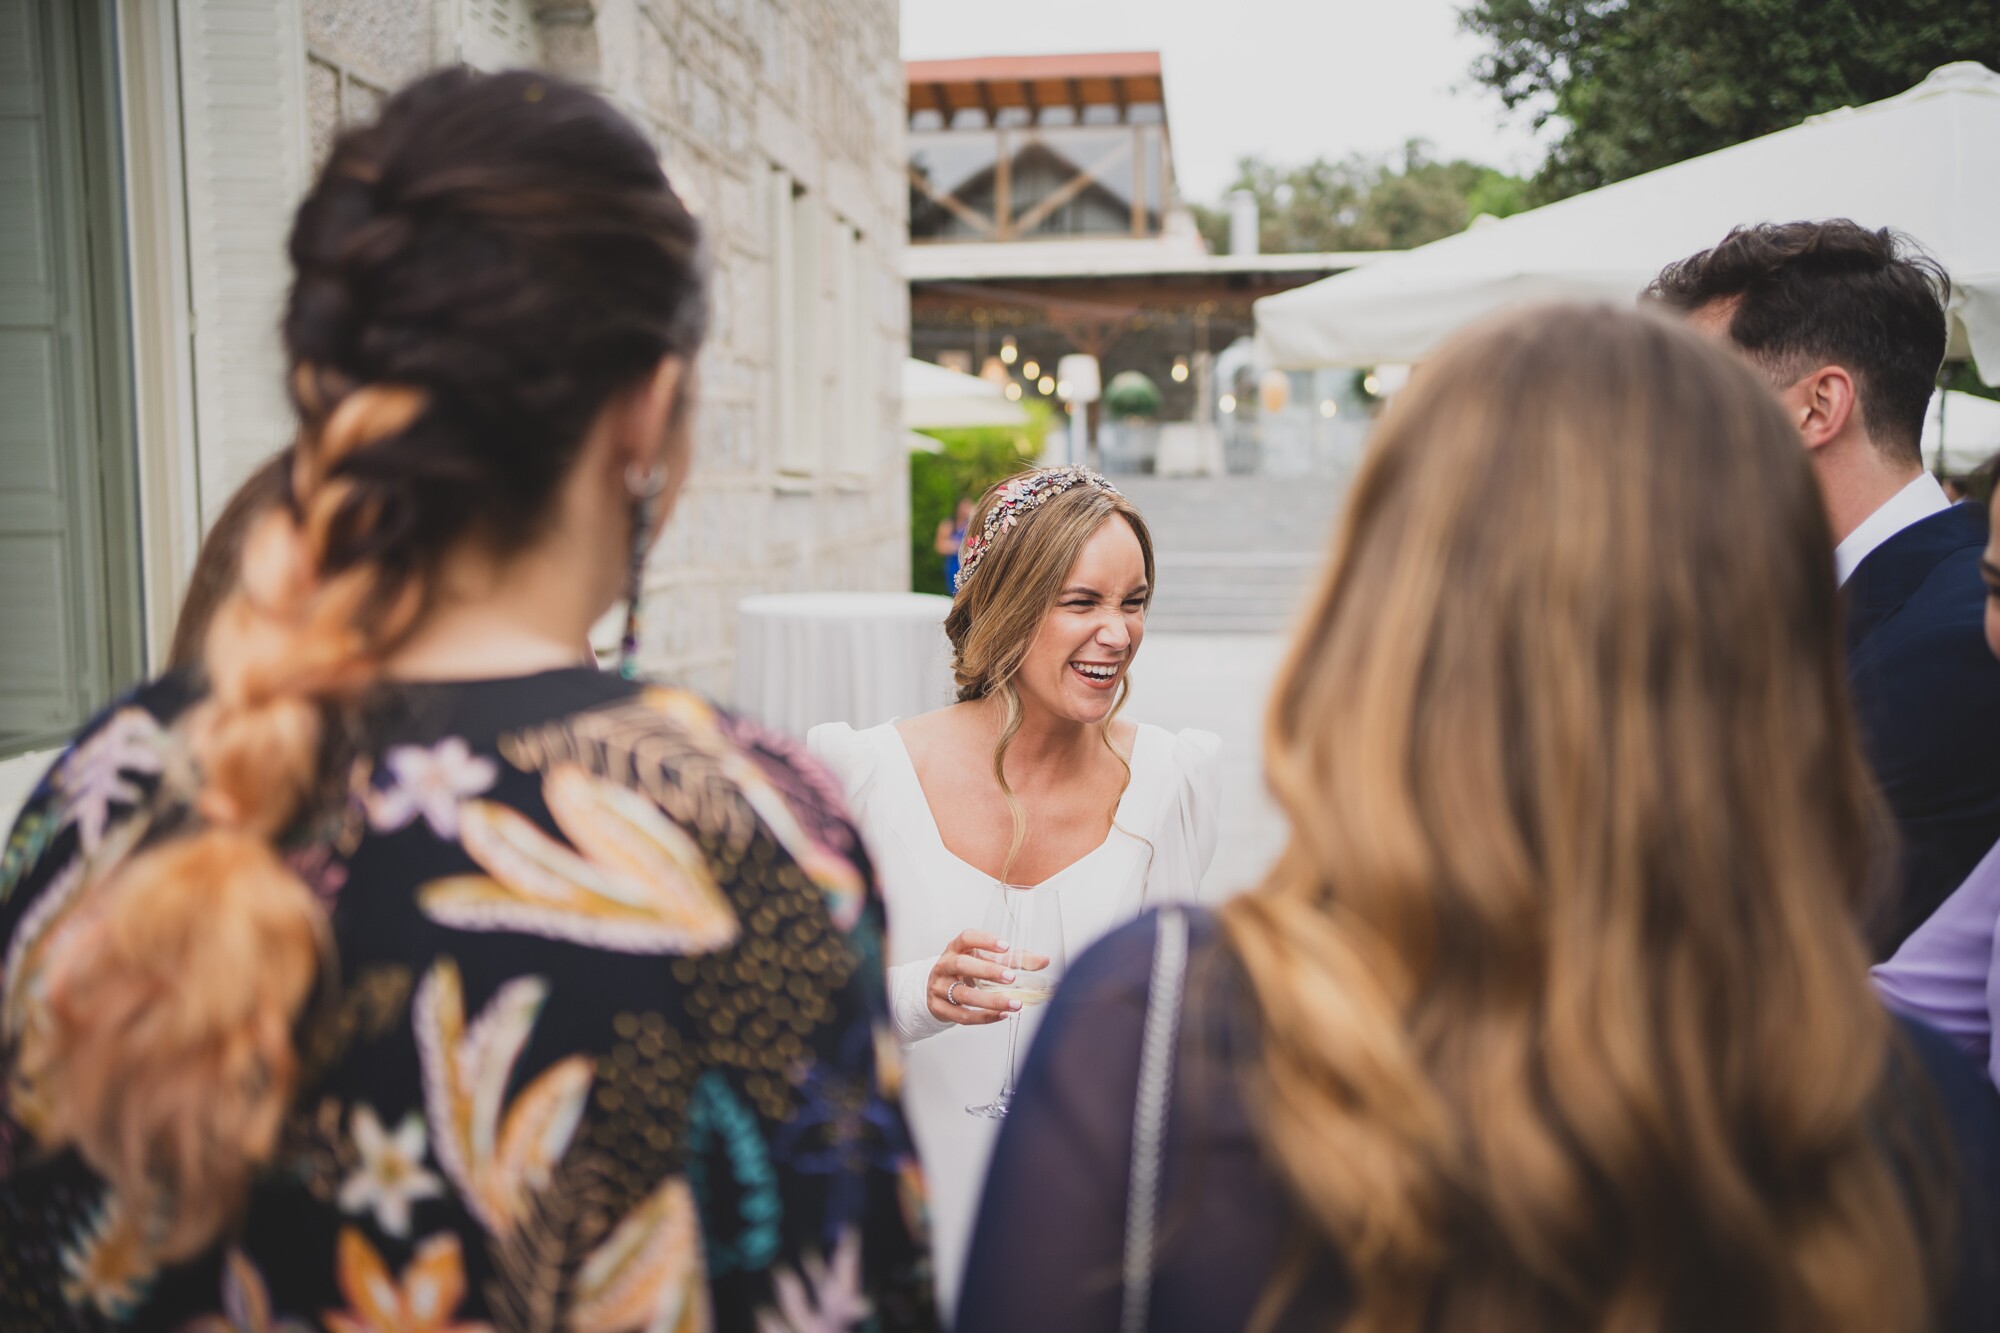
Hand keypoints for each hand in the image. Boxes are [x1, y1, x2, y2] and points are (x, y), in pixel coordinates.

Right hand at [926, 930, 1046, 1025]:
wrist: (936, 990)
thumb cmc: (965, 971)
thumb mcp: (985, 960)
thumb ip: (1014, 960)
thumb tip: (1044, 960)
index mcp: (956, 948)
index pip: (966, 938)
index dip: (985, 940)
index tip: (1006, 947)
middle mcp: (944, 965)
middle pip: (962, 965)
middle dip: (987, 971)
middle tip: (1011, 977)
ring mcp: (939, 987)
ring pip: (963, 994)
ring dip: (990, 1000)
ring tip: (1015, 1003)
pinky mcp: (939, 1008)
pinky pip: (962, 1015)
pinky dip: (983, 1017)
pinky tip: (1001, 1015)